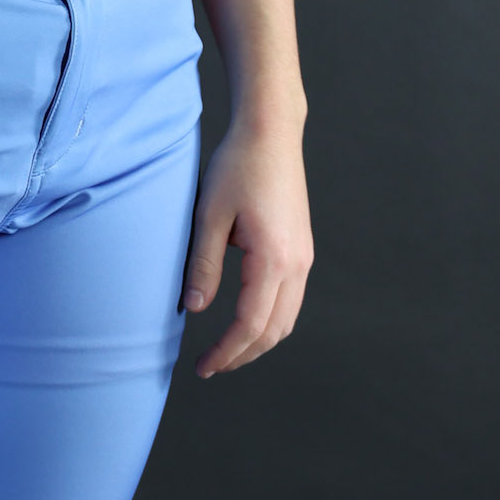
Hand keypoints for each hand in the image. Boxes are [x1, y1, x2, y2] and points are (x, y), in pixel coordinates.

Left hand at [181, 116, 313, 377]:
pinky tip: (246, 317)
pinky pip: (291, 299)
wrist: (270, 132)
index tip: (202, 367)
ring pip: (286, 319)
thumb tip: (196, 309)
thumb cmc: (237, 166)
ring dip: (258, 340)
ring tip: (226, 348)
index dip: (226, 353)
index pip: (250, 326)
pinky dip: (270, 319)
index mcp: (273, 259)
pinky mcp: (302, 248)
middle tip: (210, 364)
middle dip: (242, 354)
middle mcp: (296, 264)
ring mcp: (304, 257)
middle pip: (274, 332)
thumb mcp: (209, 214)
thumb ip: (203, 264)